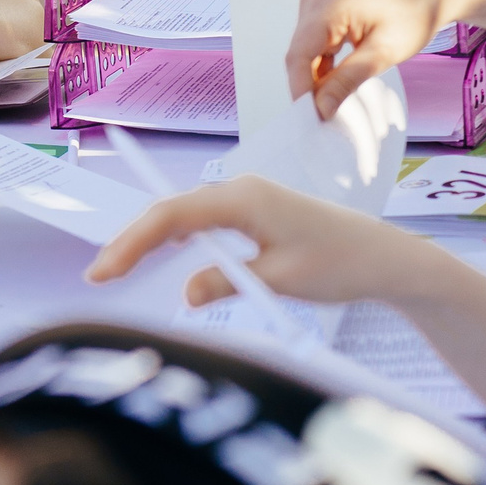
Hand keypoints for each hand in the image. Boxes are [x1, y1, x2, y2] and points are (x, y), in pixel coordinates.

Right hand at [85, 175, 445, 308]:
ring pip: (184, 214)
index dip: (132, 241)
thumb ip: (227, 283)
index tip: (103, 269)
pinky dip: (177, 237)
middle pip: (170, 211)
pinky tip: (161, 253)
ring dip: (152, 238)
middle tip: (99, 273)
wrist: (386, 257)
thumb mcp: (281, 280)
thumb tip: (185, 294)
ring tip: (118, 264)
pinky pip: (203, 220)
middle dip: (132, 240)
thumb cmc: (341, 263)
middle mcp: (240, 190)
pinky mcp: (255, 212)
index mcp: (243, 198)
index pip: (171, 216)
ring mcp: (247, 199)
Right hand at [285, 0, 451, 116]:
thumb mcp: (384, 52)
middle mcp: (314, 1)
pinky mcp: (320, 16)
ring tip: (332, 105)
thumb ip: (347, 80)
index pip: (300, 54)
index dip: (300, 89)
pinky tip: (335, 86)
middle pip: (299, 56)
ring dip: (315, 81)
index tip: (308, 121)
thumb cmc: (414, 13)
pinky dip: (322, 70)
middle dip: (308, 88)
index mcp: (329, 5)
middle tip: (323, 120)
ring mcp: (315, 7)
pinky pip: (313, 49)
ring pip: (304, 55)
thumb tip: (320, 108)